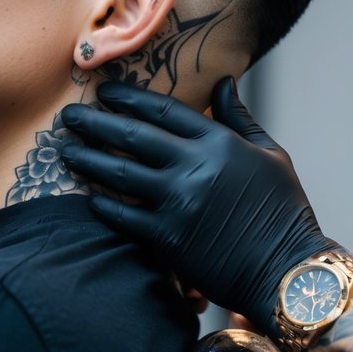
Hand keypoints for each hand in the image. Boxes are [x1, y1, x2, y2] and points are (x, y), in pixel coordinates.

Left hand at [61, 78, 338, 333]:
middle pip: (132, 135)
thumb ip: (239, 118)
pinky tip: (88, 197)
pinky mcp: (168, 238)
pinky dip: (103, 205)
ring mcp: (178, 202)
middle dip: (95, 122)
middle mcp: (195, 167)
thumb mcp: (271, 154)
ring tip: (65, 150)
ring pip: (119, 172)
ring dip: (87, 158)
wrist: (288, 270)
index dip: (129, 98)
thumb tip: (223, 81)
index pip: (163, 111)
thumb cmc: (283, 212)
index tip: (104, 92)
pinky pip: (124, 215)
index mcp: (220, 142)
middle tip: (68, 116)